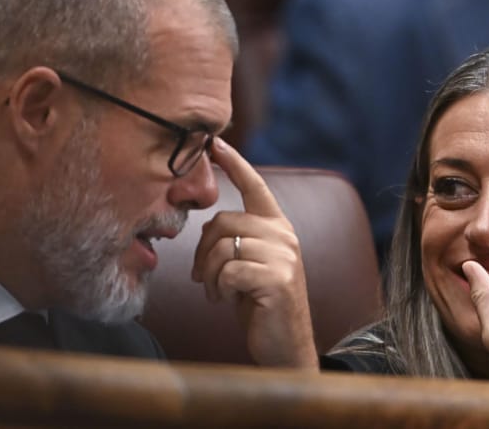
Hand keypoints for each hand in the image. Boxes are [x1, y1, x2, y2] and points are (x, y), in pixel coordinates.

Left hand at [191, 138, 317, 369]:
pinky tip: (227, 301)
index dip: (235, 163)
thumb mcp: (251, 265)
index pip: (256, 186)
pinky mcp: (277, 278)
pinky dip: (219, 289)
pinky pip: (229, 271)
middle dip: (203, 251)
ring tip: (219, 292)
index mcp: (278, 227)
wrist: (285, 346)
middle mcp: (284, 235)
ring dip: (211, 275)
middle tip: (204, 277)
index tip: (215, 143)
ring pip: (223, 247)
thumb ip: (240, 239)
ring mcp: (284, 256)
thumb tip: (211, 225)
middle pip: (224, 221)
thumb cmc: (260, 305)